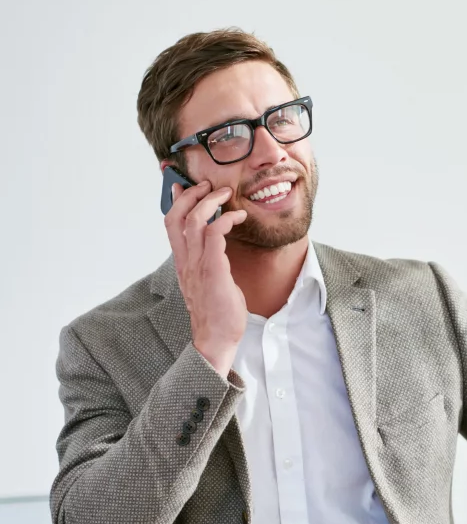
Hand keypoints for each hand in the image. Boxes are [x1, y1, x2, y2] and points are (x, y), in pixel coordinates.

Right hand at [163, 180, 248, 376]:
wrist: (216, 338)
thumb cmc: (217, 313)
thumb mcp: (208, 282)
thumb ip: (209, 264)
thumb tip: (217, 252)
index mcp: (183, 262)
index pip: (170, 224)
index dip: (175, 201)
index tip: (182, 186)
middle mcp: (185, 261)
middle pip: (176, 216)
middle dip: (191, 194)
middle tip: (208, 185)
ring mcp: (197, 265)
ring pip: (194, 220)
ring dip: (210, 201)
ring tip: (225, 194)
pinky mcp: (213, 270)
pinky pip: (215, 235)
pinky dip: (225, 220)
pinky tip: (238, 218)